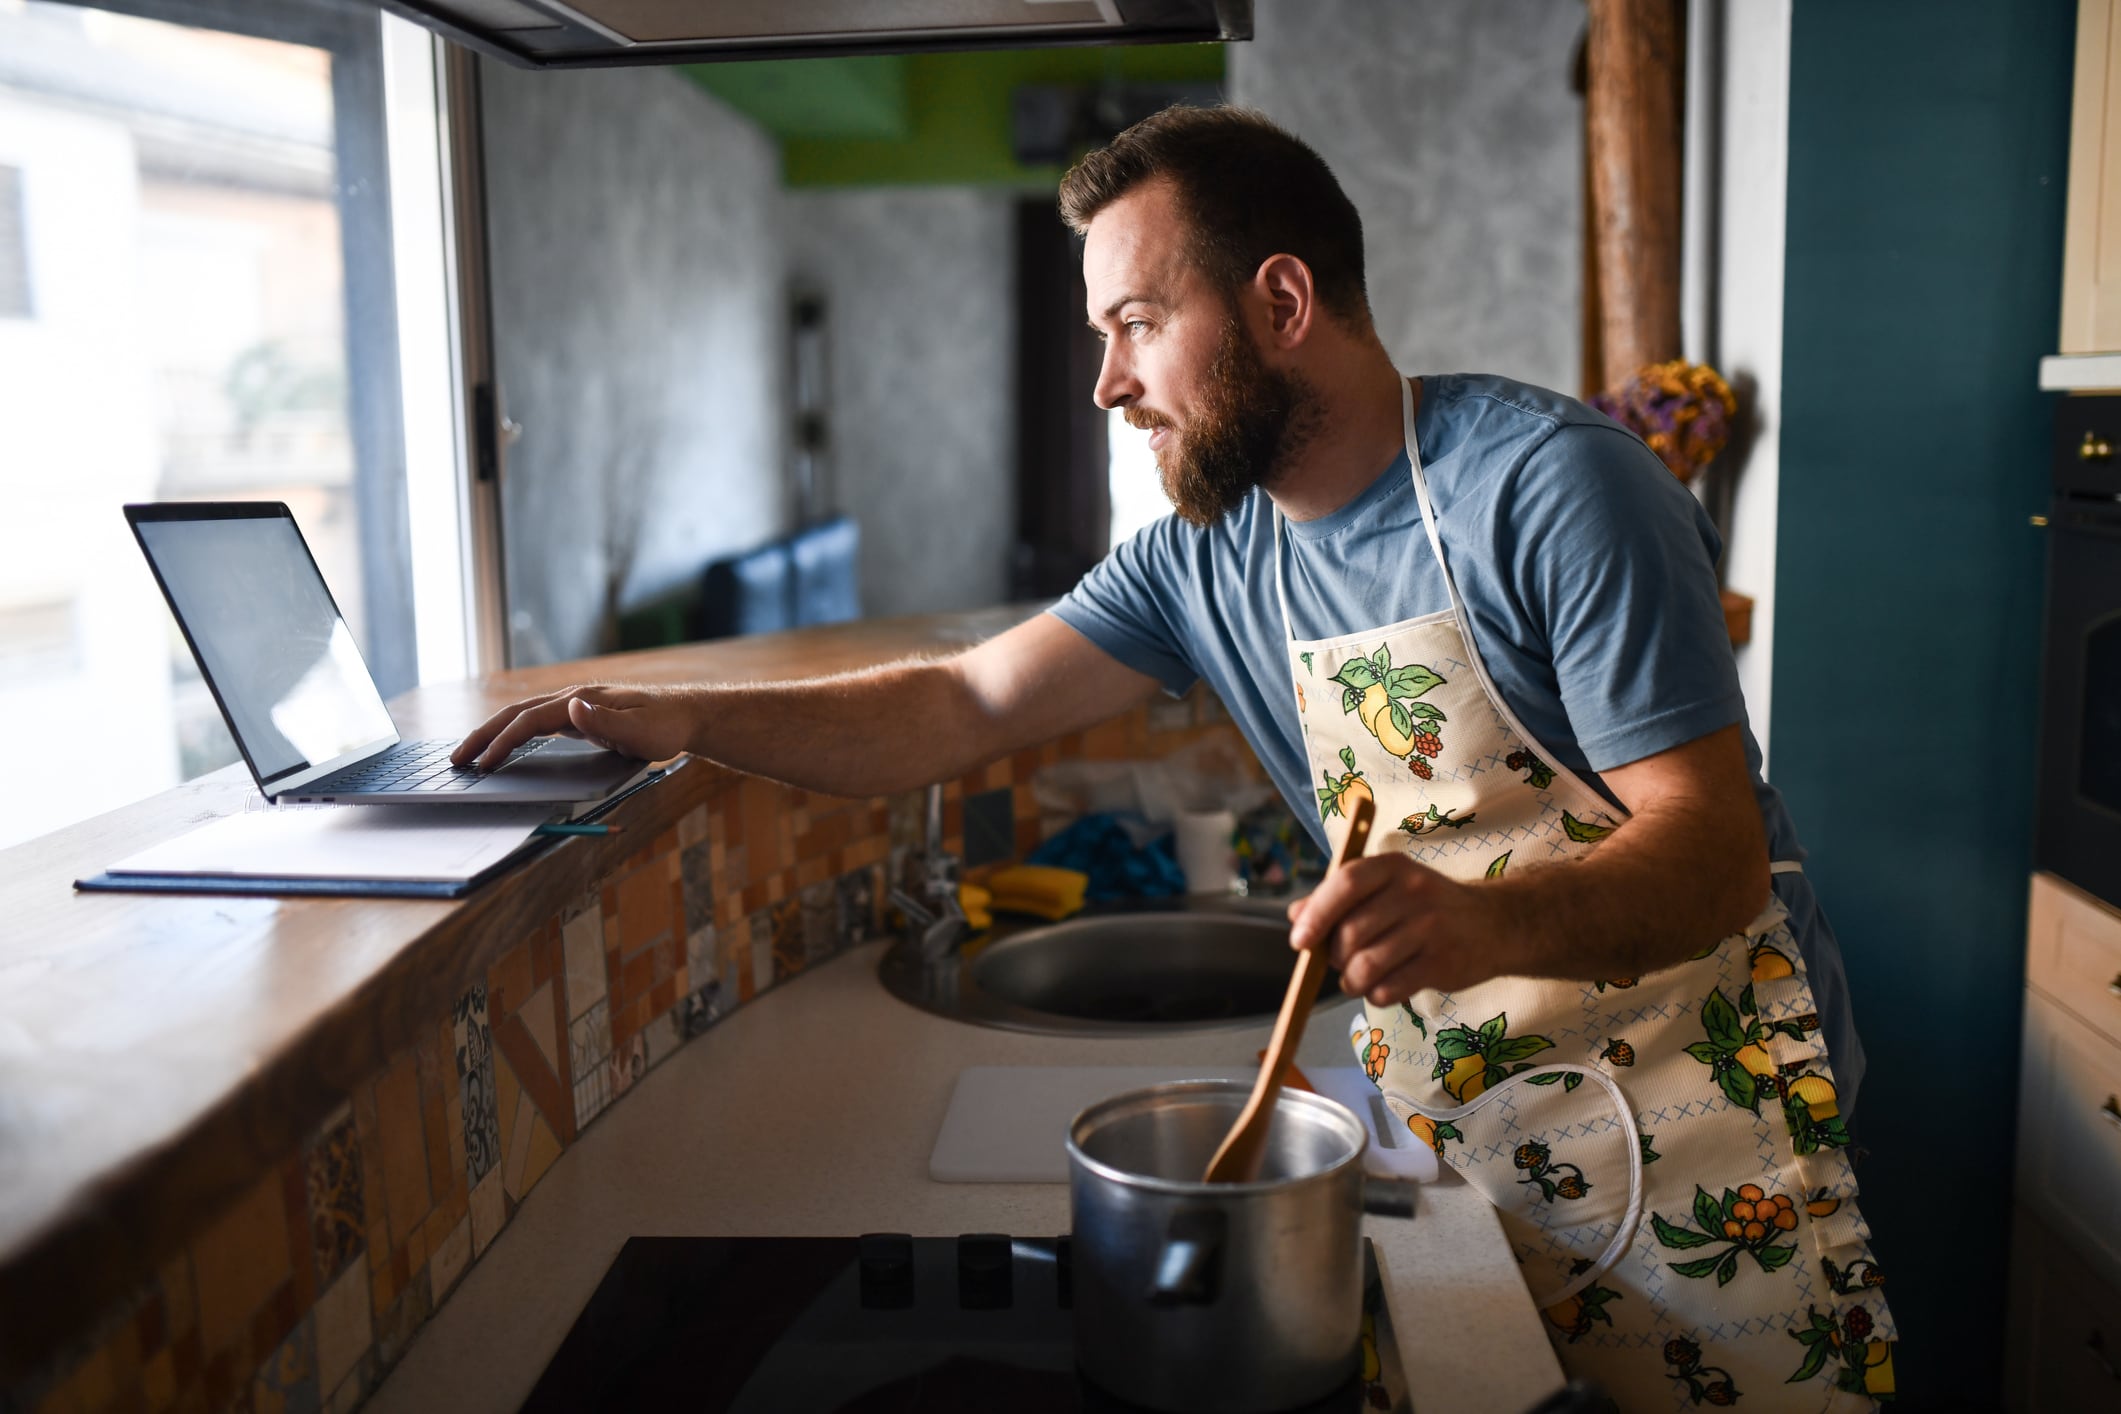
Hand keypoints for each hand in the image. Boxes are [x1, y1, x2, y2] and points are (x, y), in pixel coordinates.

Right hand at [452, 684, 701, 769]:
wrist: (687, 715)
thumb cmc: (666, 725)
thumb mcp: (641, 730)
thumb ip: (606, 721)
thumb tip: (571, 707)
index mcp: (582, 700)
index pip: (530, 720)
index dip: (504, 741)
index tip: (484, 764)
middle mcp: (573, 700)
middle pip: (516, 714)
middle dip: (484, 735)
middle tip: (456, 760)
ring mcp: (575, 708)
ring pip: (523, 718)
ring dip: (493, 734)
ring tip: (469, 756)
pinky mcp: (580, 718)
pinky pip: (536, 725)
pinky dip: (513, 736)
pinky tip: (504, 749)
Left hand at [1285, 853, 1507, 1004]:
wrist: (1494, 925)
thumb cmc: (1426, 906)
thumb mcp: (1386, 888)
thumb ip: (1339, 898)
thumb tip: (1295, 915)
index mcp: (1392, 867)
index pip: (1346, 884)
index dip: (1317, 913)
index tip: (1300, 941)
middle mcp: (1413, 892)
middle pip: (1351, 933)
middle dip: (1336, 957)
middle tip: (1343, 962)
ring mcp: (1431, 928)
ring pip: (1366, 967)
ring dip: (1352, 982)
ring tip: (1359, 979)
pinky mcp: (1442, 963)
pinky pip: (1389, 989)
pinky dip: (1376, 995)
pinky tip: (1385, 987)